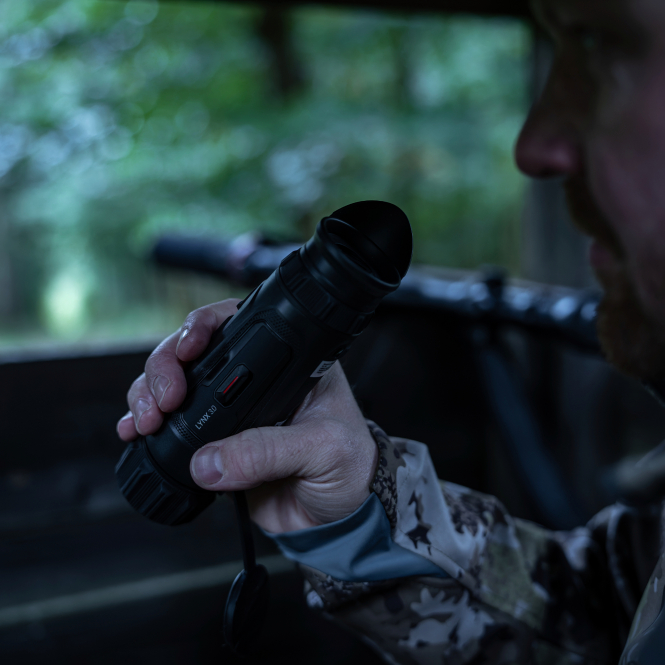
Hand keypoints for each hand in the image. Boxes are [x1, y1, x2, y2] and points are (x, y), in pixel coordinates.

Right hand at [117, 299, 377, 532]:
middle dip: (165, 366)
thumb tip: (209, 460)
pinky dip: (148, 428)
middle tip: (163, 398)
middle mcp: (255, 381)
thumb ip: (269, 452)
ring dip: (149, 396)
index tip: (187, 350)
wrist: (338, 520)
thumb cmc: (348, 470)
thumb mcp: (322, 450)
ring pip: (176, 385)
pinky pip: (171, 428)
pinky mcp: (214, 443)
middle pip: (195, 352)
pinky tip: (135, 433)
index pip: (239, 327)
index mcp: (290, 365)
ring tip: (146, 420)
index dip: (204, 328)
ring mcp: (230, 412)